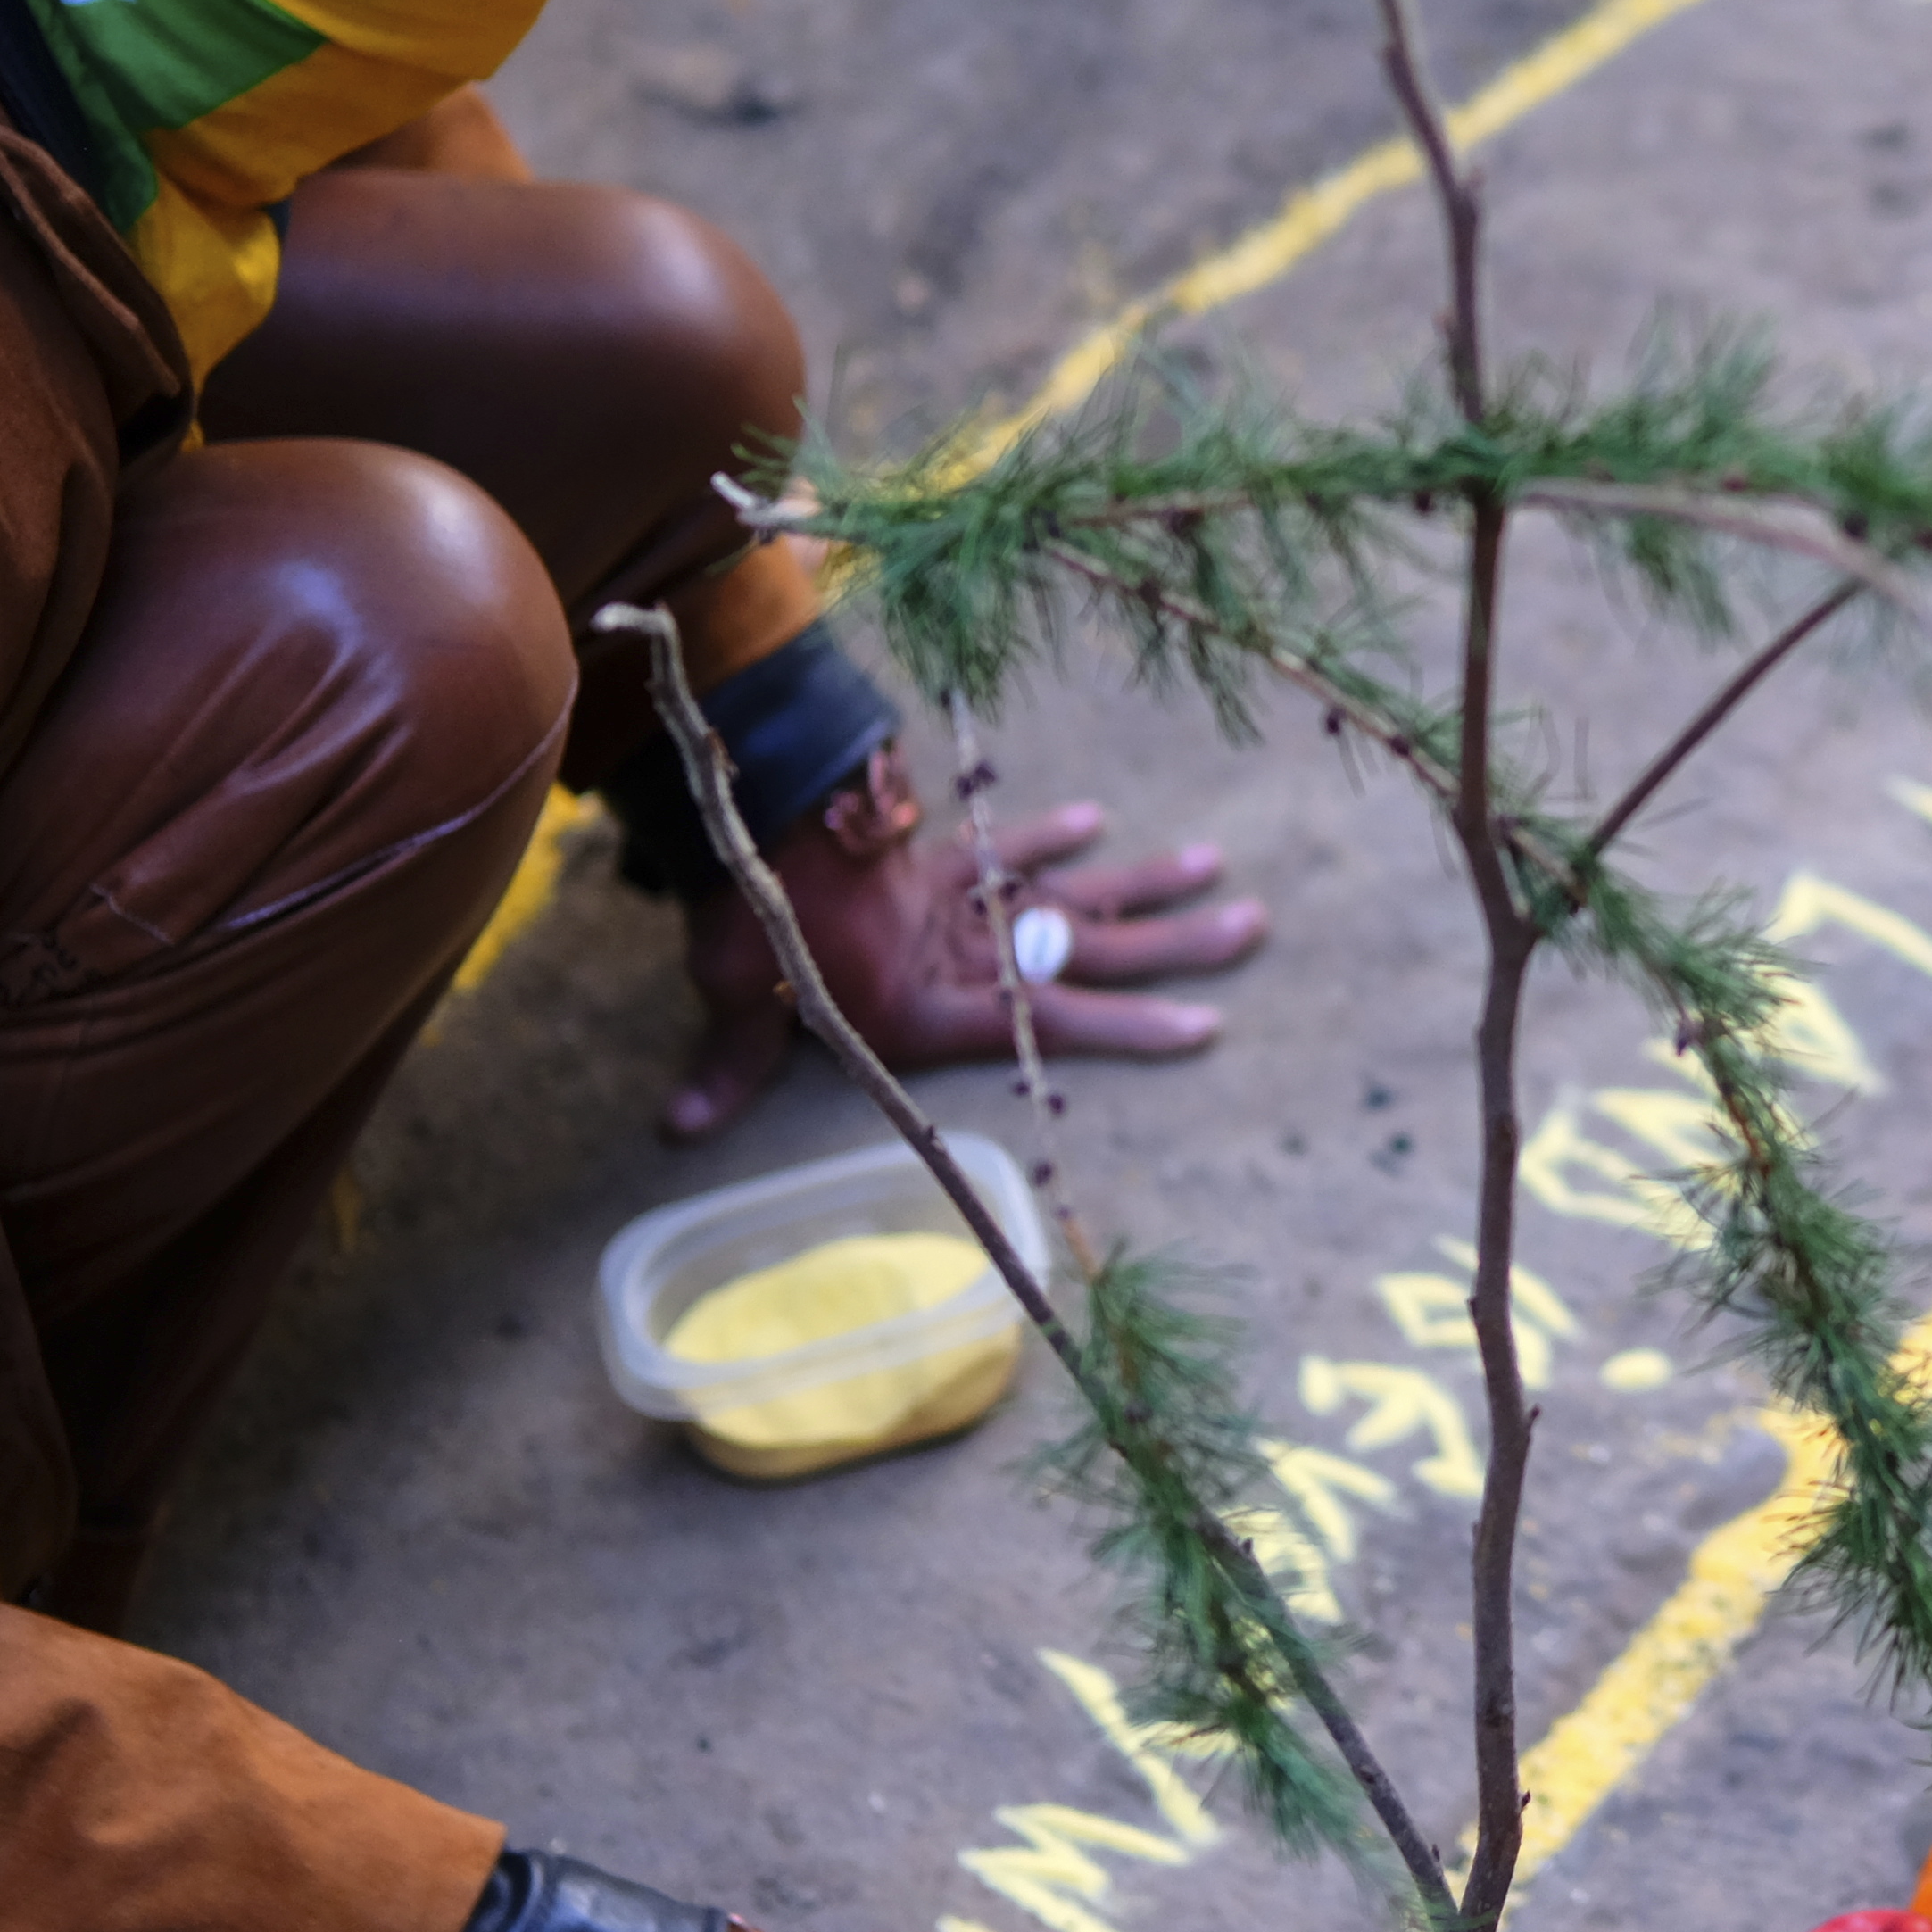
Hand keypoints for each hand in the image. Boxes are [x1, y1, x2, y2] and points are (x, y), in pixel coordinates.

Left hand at [668, 759, 1267, 1142]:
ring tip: (1218, 870)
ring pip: (1073, 894)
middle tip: (1253, 928)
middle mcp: (971, 951)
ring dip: (1145, 883)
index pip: (1055, 1027)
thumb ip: (730, 1061)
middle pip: (1092, 951)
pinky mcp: (939, 853)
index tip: (1207, 1025)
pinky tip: (1095, 820)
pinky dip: (1050, 834)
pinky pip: (1009, 847)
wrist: (759, 803)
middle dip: (1176, 944)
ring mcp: (963, 896)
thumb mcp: (737, 994)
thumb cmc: (755, 913)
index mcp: (936, 1004)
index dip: (1132, 1030)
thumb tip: (677, 1128)